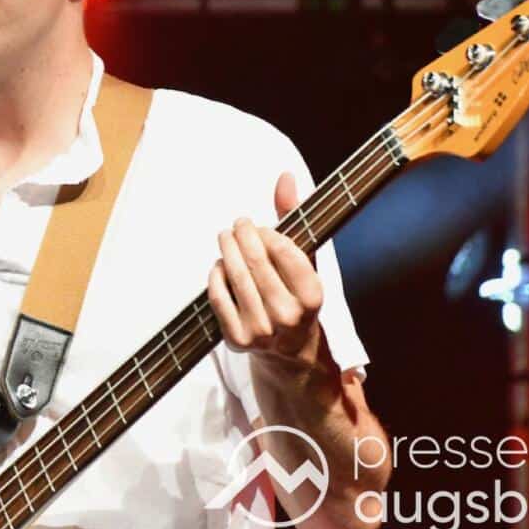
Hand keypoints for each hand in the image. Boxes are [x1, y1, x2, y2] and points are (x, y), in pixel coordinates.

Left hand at [207, 171, 323, 370]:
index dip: (267, 233)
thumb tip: (284, 176)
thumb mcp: (306, 260)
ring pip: (235, 276)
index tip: (259, 227)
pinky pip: (218, 297)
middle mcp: (289, 316)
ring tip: (225, 237)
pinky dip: (215, 276)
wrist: (290, 352)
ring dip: (226, 249)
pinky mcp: (237, 340)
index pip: (285, 251)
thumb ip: (295, 217)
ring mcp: (262, 330)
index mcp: (313, 296)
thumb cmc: (296, 295)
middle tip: (237, 225)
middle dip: (242, 235)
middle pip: (256, 261)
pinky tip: (219, 265)